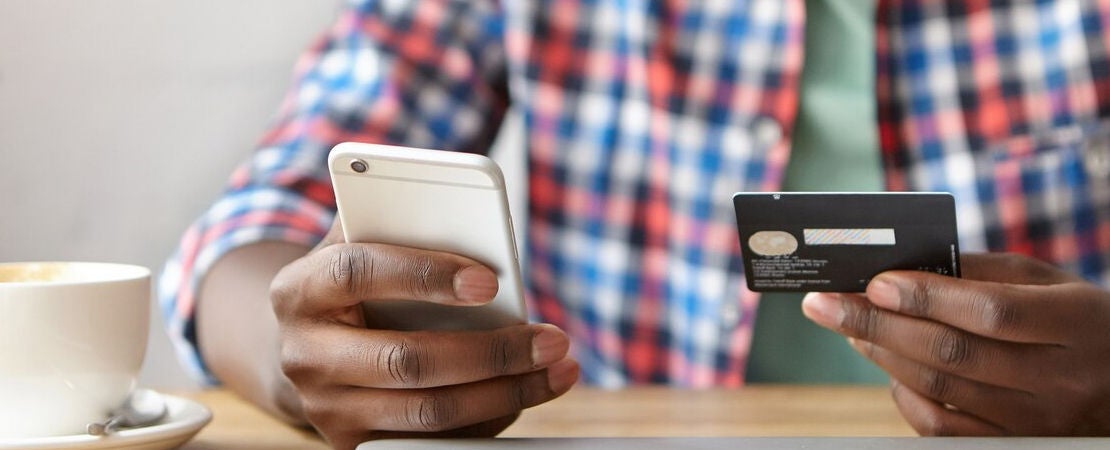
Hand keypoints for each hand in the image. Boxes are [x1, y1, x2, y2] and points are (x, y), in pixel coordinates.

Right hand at [270, 225, 578, 448]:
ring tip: (558, 369)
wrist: (304, 351)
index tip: (491, 281)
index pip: (358, 273)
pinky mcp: (354, 444)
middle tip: (552, 339)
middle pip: (407, 360)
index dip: (424, 274)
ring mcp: (327, 408)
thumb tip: (469, 212)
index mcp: (301, 289)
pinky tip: (526, 394)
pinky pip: (433, 440)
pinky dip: (489, 418)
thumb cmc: (352, 285)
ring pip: (429, 410)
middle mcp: (305, 355)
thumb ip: (397, 223)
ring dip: (505, 392)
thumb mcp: (358, 245)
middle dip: (492, 352)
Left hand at [802, 253, 1109, 435]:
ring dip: (882, 355)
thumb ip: (981, 271)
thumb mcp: (1047, 282)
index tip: (875, 283)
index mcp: (1075, 323)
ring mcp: (1039, 421)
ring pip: (942, 390)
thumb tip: (904, 266)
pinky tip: (888, 368)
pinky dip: (905, 396)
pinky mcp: (1015, 446)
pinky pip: (944, 430)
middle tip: (826, 305)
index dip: (928, 297)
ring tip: (848, 328)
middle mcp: (1061, 378)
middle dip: (877, 326)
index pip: (991, 311)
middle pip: (953, 354)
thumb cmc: (1074, 319)